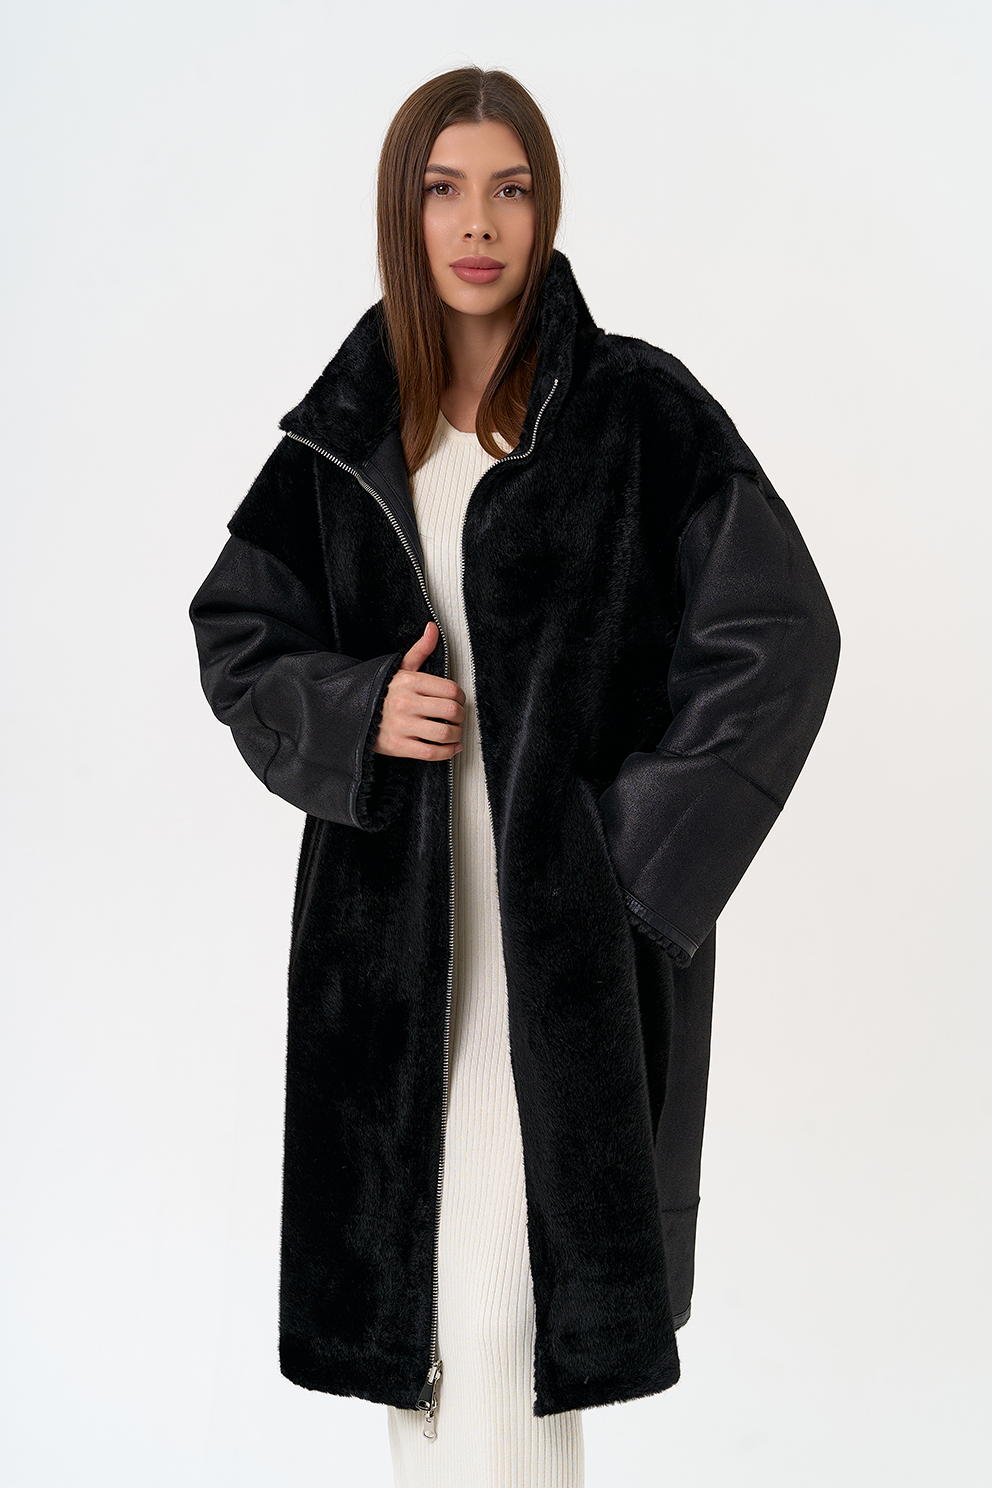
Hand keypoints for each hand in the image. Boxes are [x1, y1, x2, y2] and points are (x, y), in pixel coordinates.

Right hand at [374, 622, 465, 761]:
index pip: (450, 689)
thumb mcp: (399, 668)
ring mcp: (401, 726)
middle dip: (461, 716)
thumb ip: (420, 649)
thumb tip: (432, 628)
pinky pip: (431, 752)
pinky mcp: (397, 746)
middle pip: (451, 711)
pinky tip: (451, 747)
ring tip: (455, 733)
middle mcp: (406, 703)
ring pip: (444, 733)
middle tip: (457, 718)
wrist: (349, 713)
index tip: (459, 701)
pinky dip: (447, 752)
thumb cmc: (379, 691)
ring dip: (457, 735)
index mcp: (409, 682)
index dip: (461, 697)